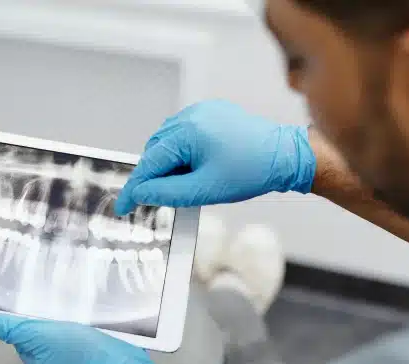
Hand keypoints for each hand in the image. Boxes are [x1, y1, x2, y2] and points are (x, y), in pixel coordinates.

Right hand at [114, 99, 315, 214]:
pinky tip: (197, 167)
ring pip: (168, 143)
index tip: (123, 207)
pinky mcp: (211, 113)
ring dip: (169, 164)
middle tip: (164, 198)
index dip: (134, 188)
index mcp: (187, 131)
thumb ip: (165, 192)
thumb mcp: (203, 190)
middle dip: (155, 175)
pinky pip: (184, 134)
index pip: (149, 163)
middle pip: (156, 151)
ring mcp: (201, 112)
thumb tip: (139, 193)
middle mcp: (190, 115)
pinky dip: (182, 152)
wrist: (286, 156)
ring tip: (189, 182)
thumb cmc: (251, 172)